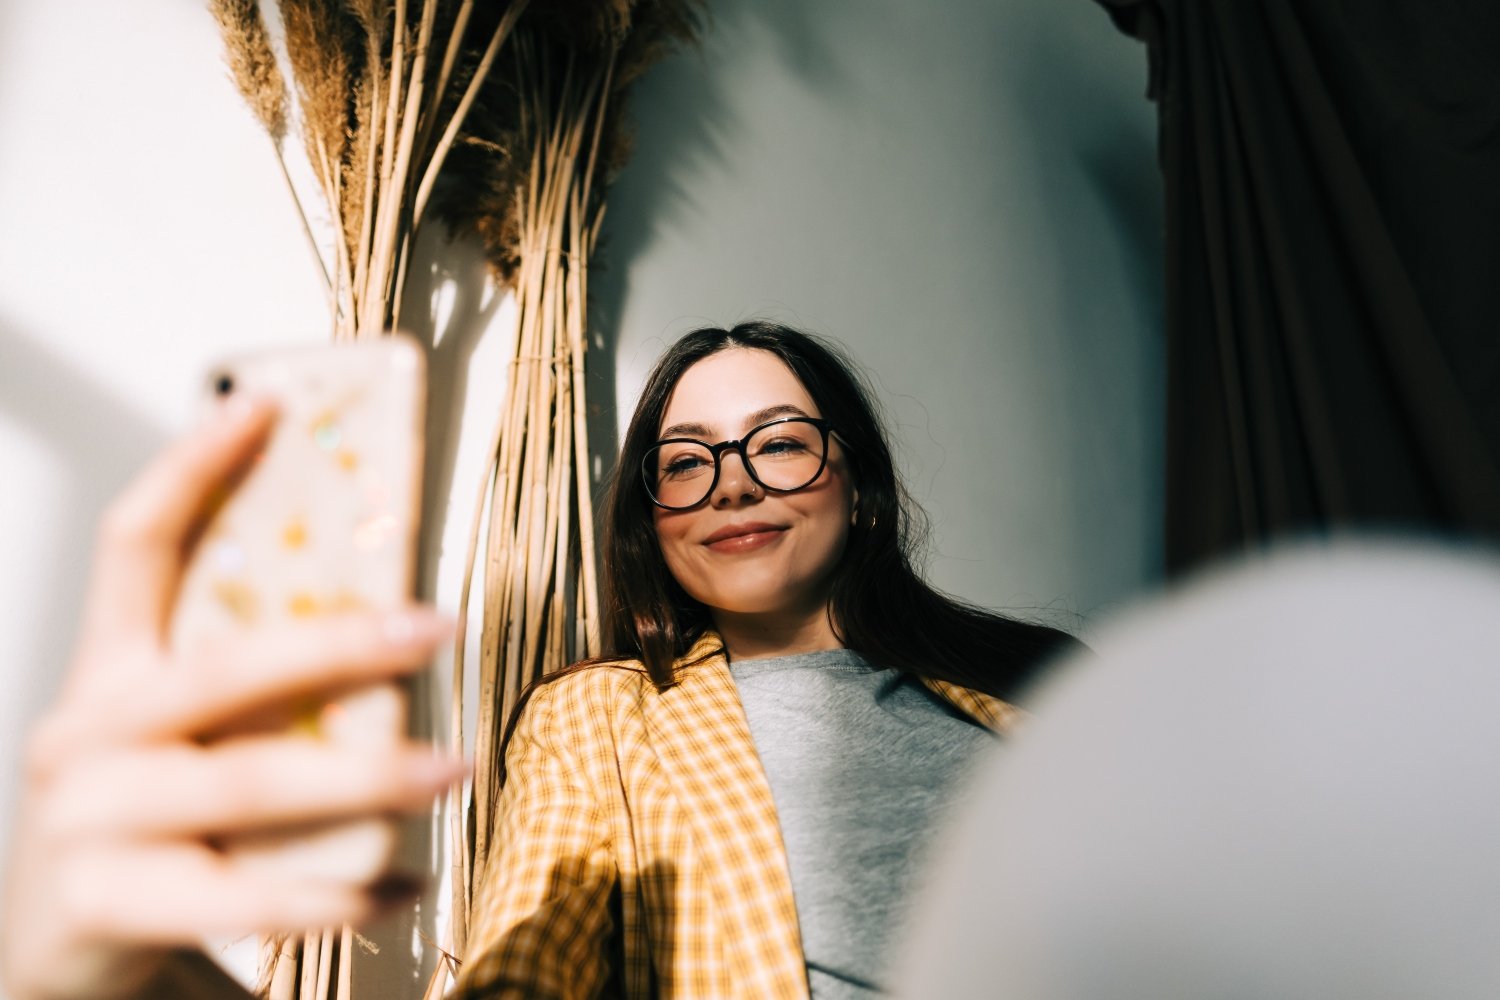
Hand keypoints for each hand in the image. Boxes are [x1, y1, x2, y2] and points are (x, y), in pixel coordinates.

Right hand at [1, 397, 464, 999]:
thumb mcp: (174, 742)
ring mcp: (88, 821)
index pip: (136, 546)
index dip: (193, 466)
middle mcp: (86, 734)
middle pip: (225, 667)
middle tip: (437, 626)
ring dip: (370, 774)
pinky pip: (252, 896)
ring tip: (456, 765)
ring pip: (252, 781)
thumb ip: (250, 695)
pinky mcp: (110, 905)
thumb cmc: (138, 827)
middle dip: (341, 642)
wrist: (41, 959)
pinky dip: (343, 893)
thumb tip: (386, 623)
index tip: (264, 402)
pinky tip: (407, 883)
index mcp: (106, 674)